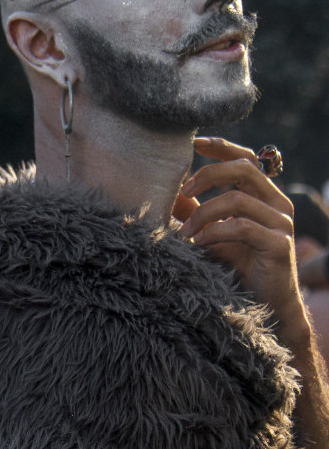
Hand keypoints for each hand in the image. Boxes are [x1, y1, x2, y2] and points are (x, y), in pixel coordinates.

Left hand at [176, 136, 307, 343]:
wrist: (266, 306)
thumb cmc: (238, 268)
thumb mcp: (210, 234)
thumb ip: (194, 211)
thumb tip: (166, 191)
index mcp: (263, 196)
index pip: (245, 159)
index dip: (221, 147)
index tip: (192, 142)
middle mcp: (277, 203)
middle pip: (244, 169)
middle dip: (208, 174)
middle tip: (183, 190)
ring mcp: (282, 223)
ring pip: (238, 199)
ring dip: (203, 213)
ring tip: (185, 232)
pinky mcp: (280, 244)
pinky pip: (242, 228)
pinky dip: (214, 233)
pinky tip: (199, 245)